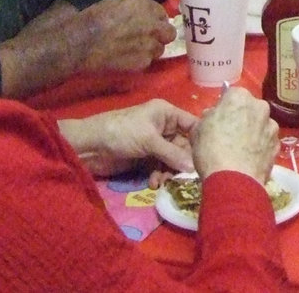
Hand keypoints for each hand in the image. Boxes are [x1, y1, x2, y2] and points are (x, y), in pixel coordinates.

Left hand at [59, 99, 196, 177]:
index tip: (208, 157)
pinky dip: (158, 175)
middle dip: (183, 162)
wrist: (90, 146)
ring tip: (164, 182)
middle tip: (185, 178)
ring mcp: (154, 143)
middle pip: (183, 145)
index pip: (192, 124)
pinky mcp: (144, 157)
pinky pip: (159, 167)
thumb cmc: (122, 133)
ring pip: (171, 159)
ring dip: (169, 171)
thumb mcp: (149, 140)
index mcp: (166, 114)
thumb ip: (172, 154)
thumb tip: (194, 168)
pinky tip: (153, 183)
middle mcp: (163, 127)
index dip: (200, 140)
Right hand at [77, 0, 176, 73]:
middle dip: (161, 35)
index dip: (155, 19)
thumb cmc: (93, 18)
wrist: (83, 41)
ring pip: (160, 49)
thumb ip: (133, 9)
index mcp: (145, 6)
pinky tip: (128, 59)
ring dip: (151, 49)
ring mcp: (150, 44)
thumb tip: (137, 16)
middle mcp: (152, 25)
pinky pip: (148, 61)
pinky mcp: (143, 62)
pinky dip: (140, 60)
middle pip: (169, 32)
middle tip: (150, 38)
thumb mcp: (115, 3)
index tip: (149, 24)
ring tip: (137, 50)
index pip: (161, 13)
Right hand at [191, 87, 279, 181]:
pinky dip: (260, 148)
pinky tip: (250, 160)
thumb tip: (215, 115)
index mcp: (239, 97)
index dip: (224, 108)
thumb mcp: (198, 130)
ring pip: (261, 125)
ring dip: (253, 132)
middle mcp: (260, 106)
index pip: (232, 95)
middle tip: (229, 135)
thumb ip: (209, 117)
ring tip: (241, 150)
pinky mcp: (278, 145)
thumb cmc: (211, 150)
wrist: (234, 179)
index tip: (218, 120)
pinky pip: (266, 142)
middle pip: (249, 108)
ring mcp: (272, 126)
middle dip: (242, 118)